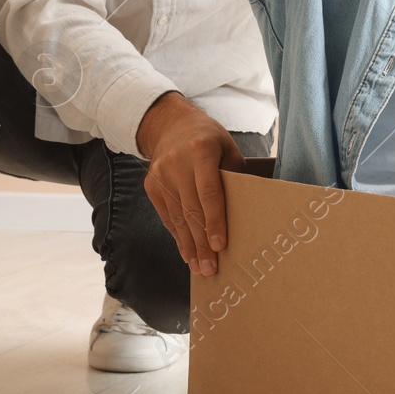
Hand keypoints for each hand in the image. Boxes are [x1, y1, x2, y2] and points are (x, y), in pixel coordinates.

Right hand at [137, 91, 244, 276]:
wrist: (171, 124)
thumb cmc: (208, 138)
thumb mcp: (228, 148)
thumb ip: (233, 177)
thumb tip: (243, 214)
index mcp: (201, 151)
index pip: (209, 192)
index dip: (214, 221)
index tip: (219, 246)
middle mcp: (177, 163)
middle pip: (191, 210)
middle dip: (201, 243)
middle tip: (211, 269)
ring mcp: (160, 175)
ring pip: (177, 218)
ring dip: (189, 246)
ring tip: (200, 268)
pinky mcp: (151, 185)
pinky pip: (166, 216)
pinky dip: (177, 235)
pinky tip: (186, 252)